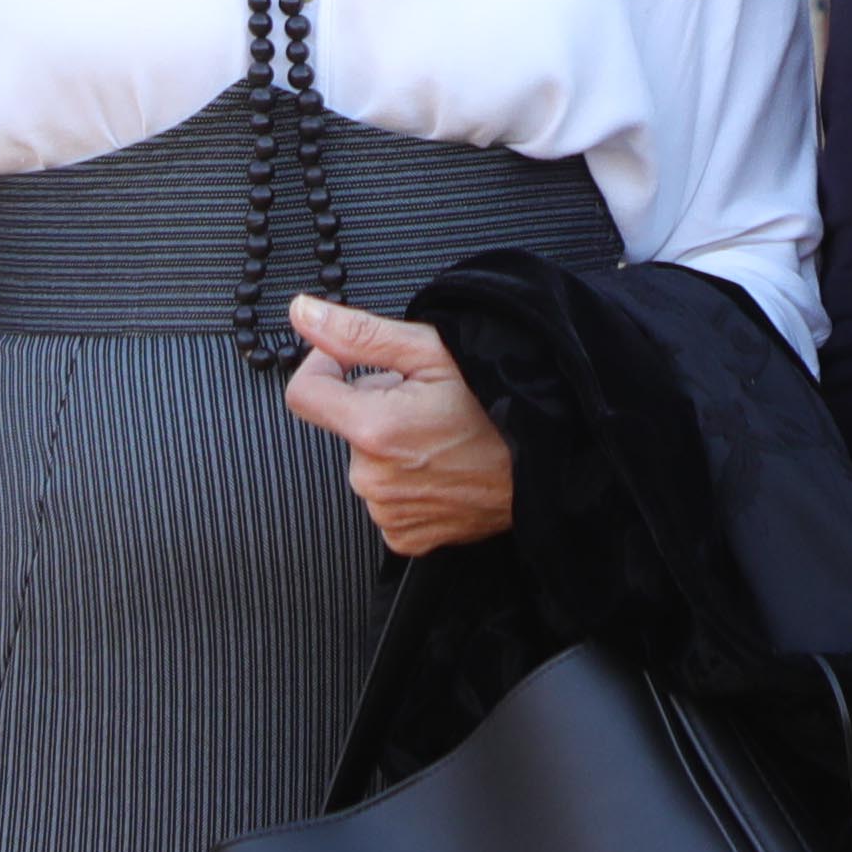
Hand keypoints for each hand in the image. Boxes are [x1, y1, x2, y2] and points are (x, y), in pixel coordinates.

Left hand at [280, 295, 515, 552]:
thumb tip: (304, 314)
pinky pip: (385, 499)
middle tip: (422, 401)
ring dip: (391, 444)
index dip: (322, 367)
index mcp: (375, 429)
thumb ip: (358, 333)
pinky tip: (439, 468)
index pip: (303, 394)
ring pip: (367, 462)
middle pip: (344, 427)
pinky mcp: (404, 537)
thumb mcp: (431, 352)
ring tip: (439, 434)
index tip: (347, 363)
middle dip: (373, 406)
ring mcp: (388, 513)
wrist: (548, 464)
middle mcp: (374, 479)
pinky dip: (405, 482)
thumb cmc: (500, 406)